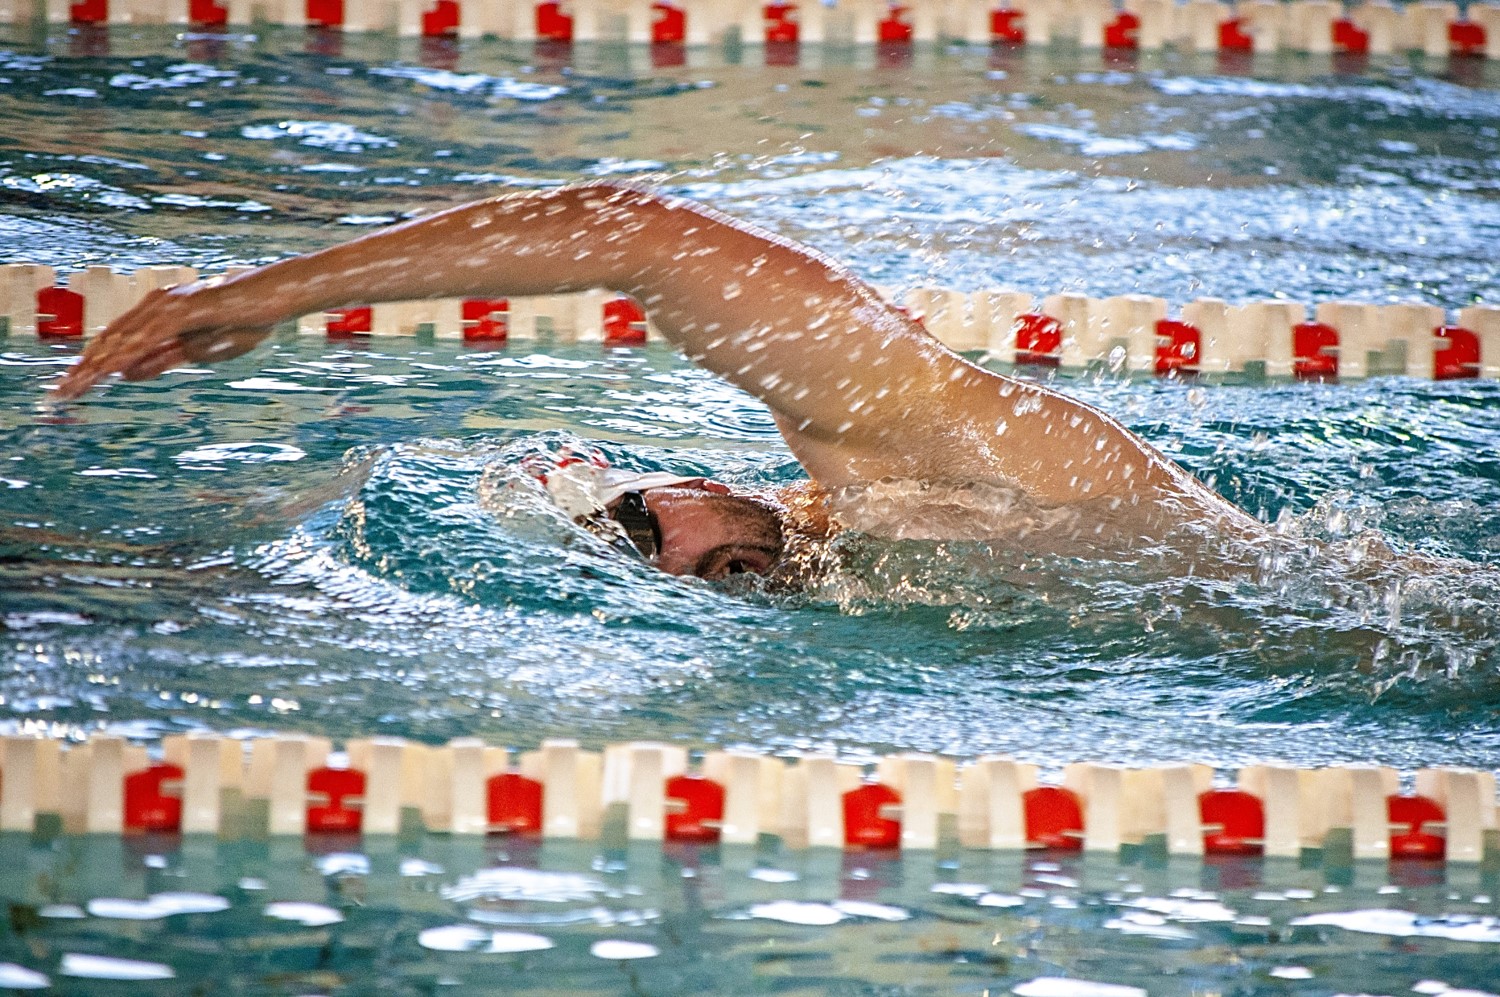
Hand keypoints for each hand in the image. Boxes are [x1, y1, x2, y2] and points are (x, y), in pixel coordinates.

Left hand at [52, 284, 274, 400]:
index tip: (75, 386)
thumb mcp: (195, 351)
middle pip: (112, 340)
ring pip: (122, 339)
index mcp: (158, 317)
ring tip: (76, 384)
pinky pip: (147, 336)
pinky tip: (109, 369)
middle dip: (86, 368)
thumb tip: (125, 374)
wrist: (268, 302)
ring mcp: (166, 307)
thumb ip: (160, 360)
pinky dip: (125, 354)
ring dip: (97, 363)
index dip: (94, 365)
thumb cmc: (239, 323)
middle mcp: (154, 307)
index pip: (118, 343)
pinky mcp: (180, 311)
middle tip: (63, 392)